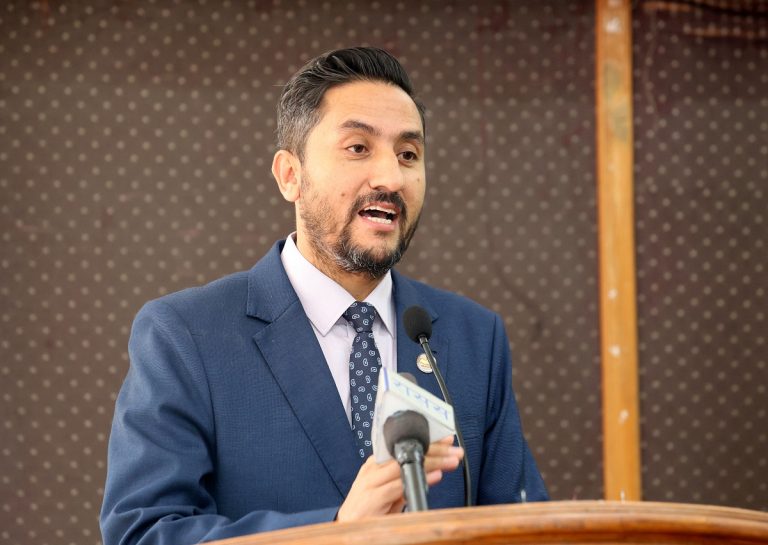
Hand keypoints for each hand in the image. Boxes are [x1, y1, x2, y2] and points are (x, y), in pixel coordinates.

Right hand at [336, 436, 462, 521]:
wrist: (347, 530)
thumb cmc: (369, 510)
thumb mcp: (392, 492)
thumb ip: (408, 479)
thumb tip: (433, 471)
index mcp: (376, 463)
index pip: (403, 446)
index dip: (426, 442)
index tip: (446, 440)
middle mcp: (373, 469)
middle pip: (405, 452)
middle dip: (434, 450)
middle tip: (454, 450)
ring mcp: (371, 482)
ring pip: (404, 465)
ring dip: (431, 462)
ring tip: (450, 460)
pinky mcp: (373, 498)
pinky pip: (399, 485)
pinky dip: (418, 479)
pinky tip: (435, 476)